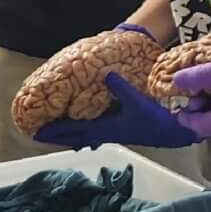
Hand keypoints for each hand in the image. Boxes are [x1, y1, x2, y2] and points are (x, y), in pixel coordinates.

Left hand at [35, 74, 198, 148]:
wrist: (174, 132)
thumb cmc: (156, 120)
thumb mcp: (138, 101)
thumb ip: (120, 88)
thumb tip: (105, 74)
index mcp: (105, 128)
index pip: (73, 130)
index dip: (55, 131)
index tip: (36, 132)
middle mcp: (106, 134)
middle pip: (75, 137)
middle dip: (57, 136)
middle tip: (38, 134)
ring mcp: (114, 134)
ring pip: (85, 137)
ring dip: (70, 135)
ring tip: (59, 134)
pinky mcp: (122, 132)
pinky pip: (97, 134)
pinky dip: (86, 133)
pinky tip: (88, 134)